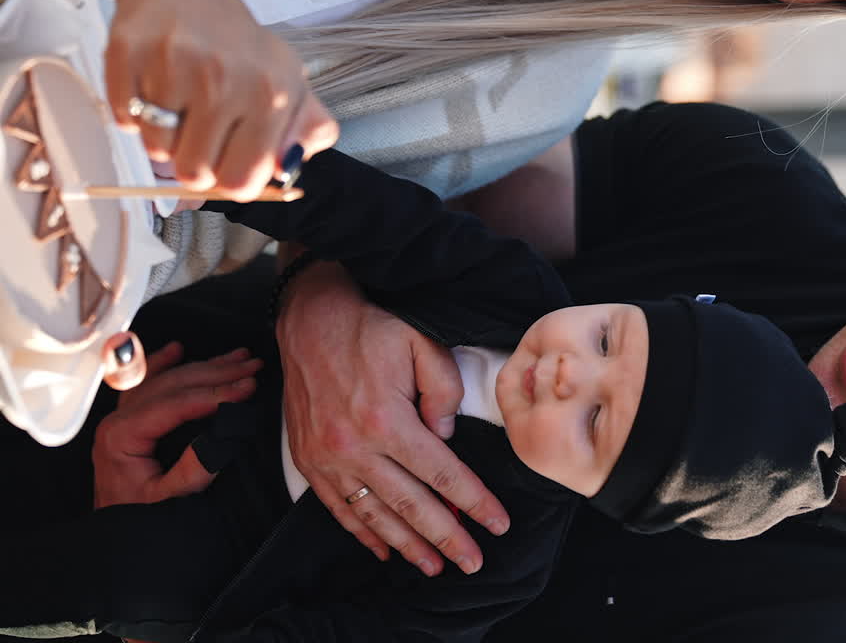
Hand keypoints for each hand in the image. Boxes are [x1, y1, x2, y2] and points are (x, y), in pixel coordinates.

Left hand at [92, 342, 261, 507]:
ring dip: (204, 365)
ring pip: (166, 377)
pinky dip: (163, 363)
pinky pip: (146, 382)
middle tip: (252, 367)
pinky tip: (177, 350)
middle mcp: (119, 420)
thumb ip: (193, 470)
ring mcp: (123, 417)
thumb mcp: (168, 500)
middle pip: (174, 382)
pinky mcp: (130, 421)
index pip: (177, 402)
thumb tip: (220, 437)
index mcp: (123, 435)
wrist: (113, 530)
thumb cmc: (135, 517)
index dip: (216, 392)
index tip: (246, 386)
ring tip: (238, 357)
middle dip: (218, 372)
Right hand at [97, 0, 338, 200]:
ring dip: (165, 137)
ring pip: (157, 151)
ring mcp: (174, 67)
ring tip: (180, 102)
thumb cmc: (239, 45)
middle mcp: (226, 80)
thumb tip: (291, 168)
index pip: (243, 181)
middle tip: (202, 131)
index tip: (230, 162)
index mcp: (273, 94)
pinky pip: (125, 122)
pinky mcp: (129, 55)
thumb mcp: (290, 81)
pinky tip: (155, 86)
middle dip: (196, 163)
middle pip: (195, 174)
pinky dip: (135, 114)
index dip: (232, 180)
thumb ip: (305, 130)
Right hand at [275, 261, 509, 575]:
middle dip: (446, 537)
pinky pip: (338, 508)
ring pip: (374, 514)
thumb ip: (444, 392)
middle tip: (473, 562)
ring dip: (407, 545)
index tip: (497, 525)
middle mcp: (354, 446)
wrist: (309, 318)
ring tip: (435, 566)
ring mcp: (327, 458)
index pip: (442, 473)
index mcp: (387, 419)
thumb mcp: (422, 343)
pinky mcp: (308, 459)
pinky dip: (362, 533)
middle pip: (411, 504)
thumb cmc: (372, 328)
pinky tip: (384, 550)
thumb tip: (448, 437)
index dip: (473, 502)